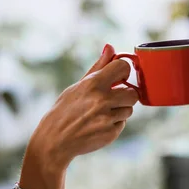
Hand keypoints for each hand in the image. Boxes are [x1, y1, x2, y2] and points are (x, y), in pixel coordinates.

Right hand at [29, 44, 138, 171]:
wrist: (55, 140)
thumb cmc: (65, 110)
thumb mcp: (78, 86)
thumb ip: (98, 68)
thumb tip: (110, 47)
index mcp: (93, 84)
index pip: (123, 66)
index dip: (123, 71)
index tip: (118, 77)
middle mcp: (102, 100)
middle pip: (133, 93)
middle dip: (125, 95)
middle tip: (113, 98)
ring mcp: (107, 118)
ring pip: (129, 109)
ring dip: (119, 110)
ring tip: (101, 113)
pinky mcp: (111, 133)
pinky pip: (122, 123)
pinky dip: (114, 123)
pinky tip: (98, 124)